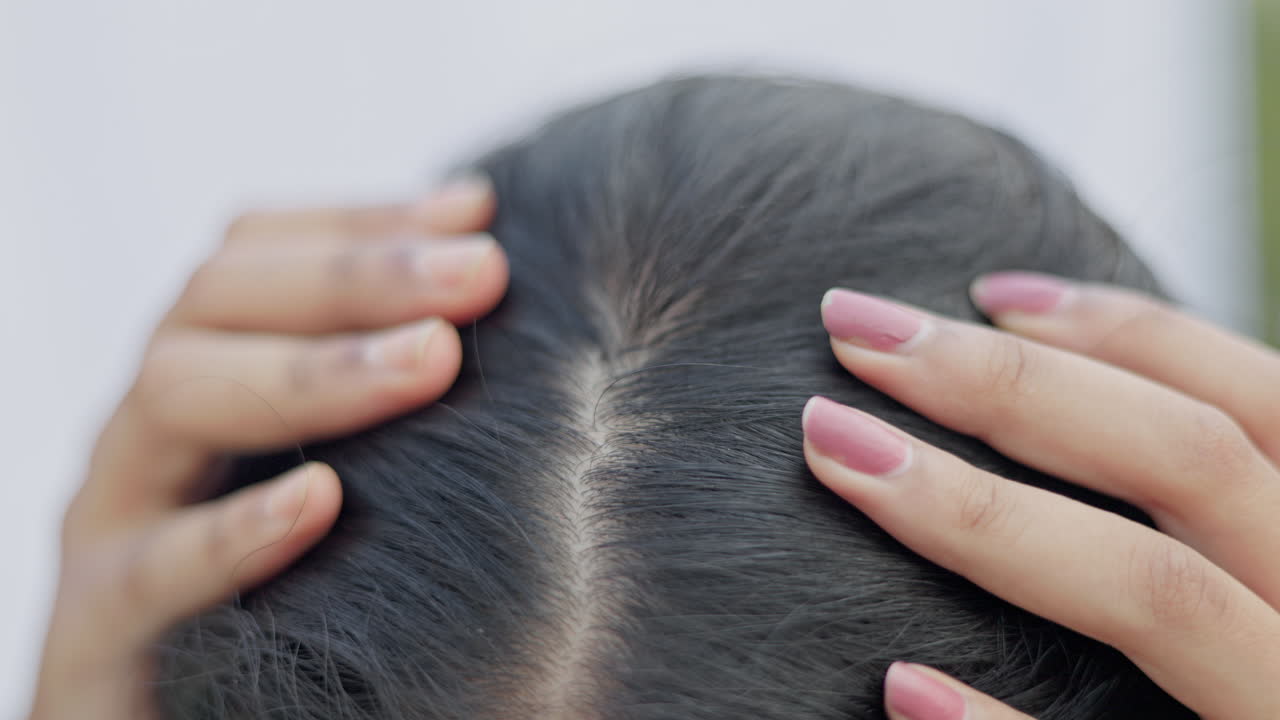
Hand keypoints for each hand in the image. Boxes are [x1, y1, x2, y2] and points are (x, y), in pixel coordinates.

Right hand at [29, 179, 505, 719]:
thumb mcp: (332, 467)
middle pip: (217, 299)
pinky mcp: (95, 631)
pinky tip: (321, 503)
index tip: (478, 213)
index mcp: (200, 376)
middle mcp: (147, 429)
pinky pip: (151, 570)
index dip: (361, 220)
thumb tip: (490, 260)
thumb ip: (385, 382)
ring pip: (175, 395)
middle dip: (355, 275)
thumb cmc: (281, 593)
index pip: (258, 257)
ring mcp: (111, 519)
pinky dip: (235, 532)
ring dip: (310, 372)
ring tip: (430, 361)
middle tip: (483, 274)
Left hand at [803, 272, 1279, 718]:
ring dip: (981, 511)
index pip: (1258, 405)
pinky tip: (896, 685)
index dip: (1126, 330)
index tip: (984, 289)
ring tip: (831, 444)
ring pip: (1156, 594)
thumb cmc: (1255, 680)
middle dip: (1011, 382)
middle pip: (1192, 462)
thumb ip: (1221, 522)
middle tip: (850, 320)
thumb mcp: (1266, 578)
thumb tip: (1072, 398)